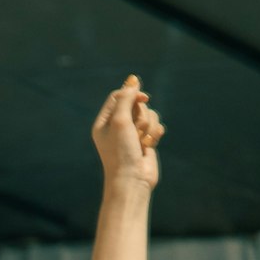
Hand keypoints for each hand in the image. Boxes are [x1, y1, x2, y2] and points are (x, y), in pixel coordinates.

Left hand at [92, 75, 164, 190]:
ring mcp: (132, 134)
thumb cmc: (122, 152)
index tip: (142, 99)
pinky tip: (150, 145)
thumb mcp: (121, 121)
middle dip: (141, 116)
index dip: (132, 94)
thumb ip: (126, 98)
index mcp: (104, 122)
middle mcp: (117, 127)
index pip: (119, 96)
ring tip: (143, 143)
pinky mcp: (145, 141)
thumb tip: (133, 78)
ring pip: (149, 114)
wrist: (133, 180)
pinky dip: (155, 133)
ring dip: (149, 127)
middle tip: (136, 133)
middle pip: (136, 104)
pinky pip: (155, 126)